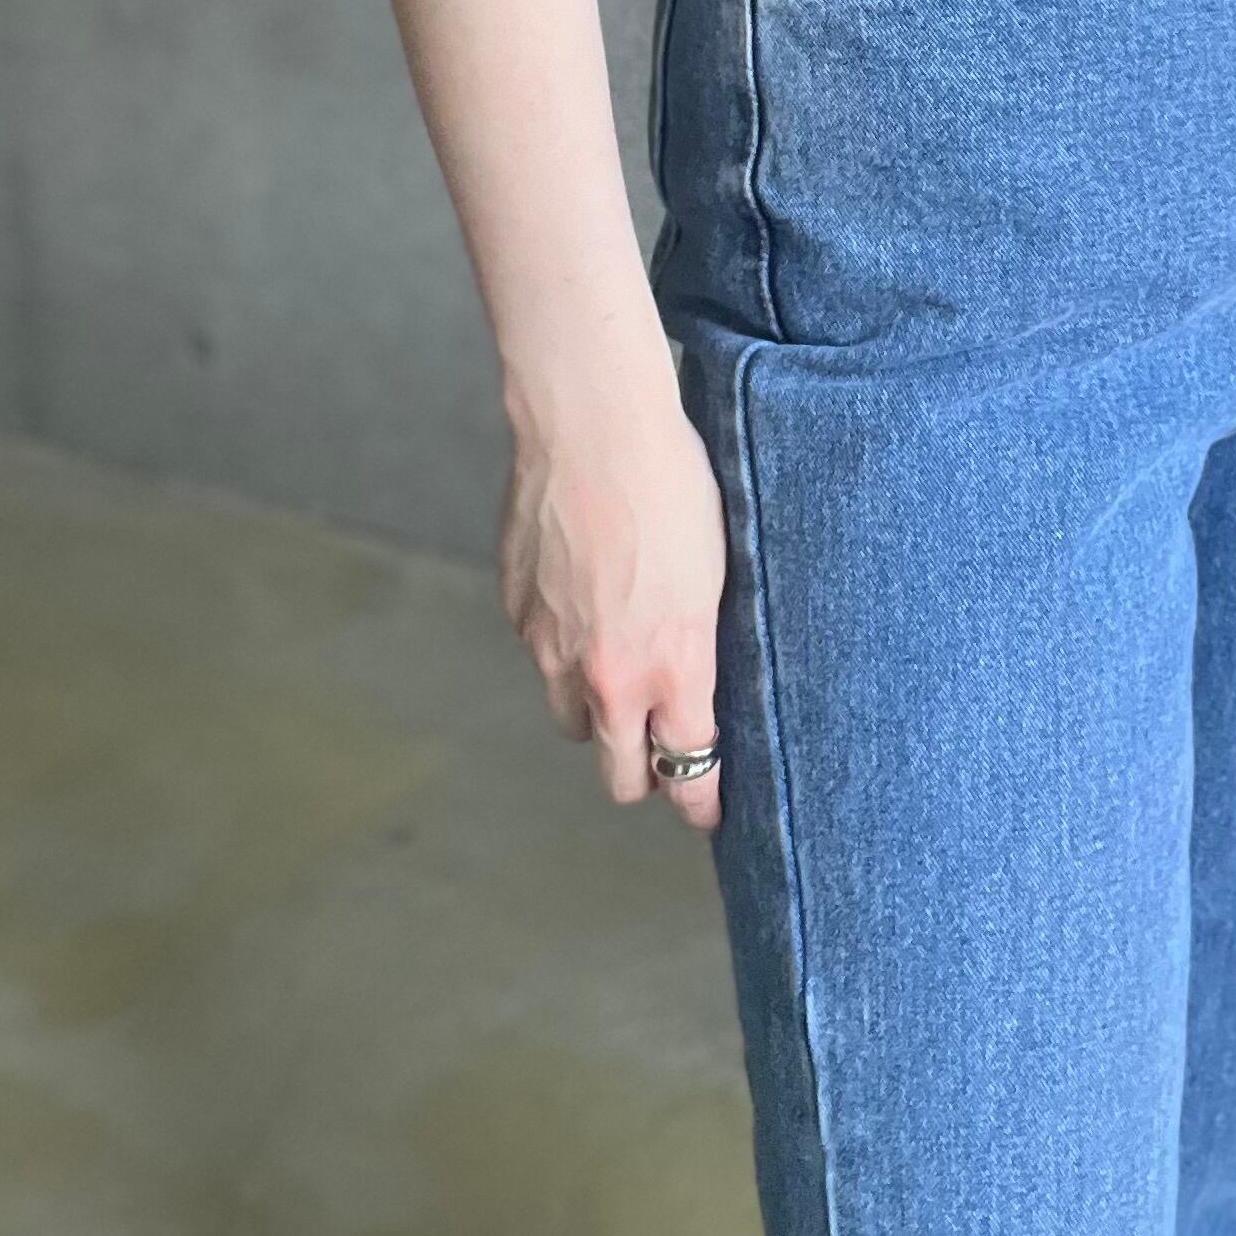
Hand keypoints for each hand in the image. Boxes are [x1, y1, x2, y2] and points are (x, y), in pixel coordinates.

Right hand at [496, 348, 727, 831]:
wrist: (591, 425)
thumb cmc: (673, 483)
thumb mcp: (718, 573)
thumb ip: (701, 646)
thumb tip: (697, 683)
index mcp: (674, 667)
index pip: (689, 773)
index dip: (702, 801)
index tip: (710, 810)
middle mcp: (608, 676)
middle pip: (620, 777)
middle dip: (644, 773)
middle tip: (664, 750)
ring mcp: (552, 650)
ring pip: (574, 720)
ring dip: (598, 710)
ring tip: (622, 662)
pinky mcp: (517, 614)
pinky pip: (543, 656)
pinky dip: (563, 647)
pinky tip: (585, 596)